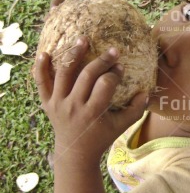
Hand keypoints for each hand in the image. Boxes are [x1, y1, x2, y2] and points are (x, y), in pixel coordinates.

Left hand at [35, 36, 146, 168]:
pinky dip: (40, 67)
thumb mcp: (121, 127)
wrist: (75, 153)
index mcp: (92, 113)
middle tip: (113, 50)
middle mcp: (73, 107)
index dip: (115, 74)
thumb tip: (146, 92)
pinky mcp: (47, 103)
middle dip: (102, 60)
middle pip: (86, 75)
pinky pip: (41, 83)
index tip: (121, 67)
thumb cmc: (101, 137)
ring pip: (64, 73)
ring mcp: (57, 104)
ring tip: (83, 40)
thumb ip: (136, 110)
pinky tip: (44, 52)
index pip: (105, 86)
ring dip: (73, 54)